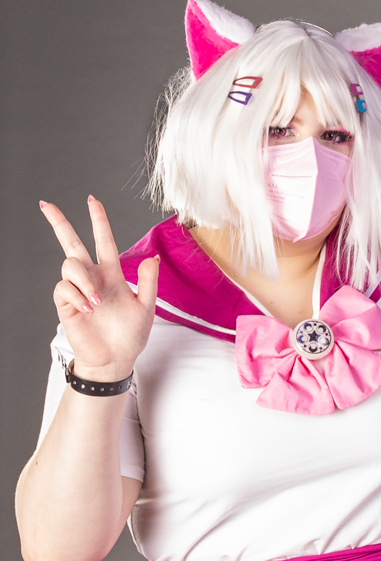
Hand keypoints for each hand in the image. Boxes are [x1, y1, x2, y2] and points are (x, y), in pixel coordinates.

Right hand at [42, 197, 156, 378]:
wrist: (115, 360)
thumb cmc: (130, 336)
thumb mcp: (146, 308)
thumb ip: (148, 283)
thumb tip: (153, 258)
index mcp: (110, 274)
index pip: (103, 241)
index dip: (98, 221)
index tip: (92, 200)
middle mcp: (91, 277)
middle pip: (71, 243)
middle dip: (59, 223)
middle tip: (47, 205)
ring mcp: (77, 289)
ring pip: (69, 264)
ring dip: (84, 281)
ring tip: (97, 302)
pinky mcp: (66, 303)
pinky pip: (64, 288)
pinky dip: (78, 297)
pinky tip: (89, 310)